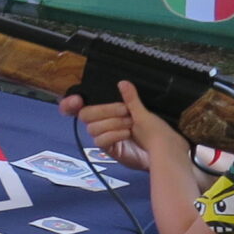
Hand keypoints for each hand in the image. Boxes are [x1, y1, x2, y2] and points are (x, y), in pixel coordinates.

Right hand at [59, 81, 186, 171]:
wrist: (163, 151)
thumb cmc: (155, 130)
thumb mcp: (143, 112)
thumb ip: (131, 98)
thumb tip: (123, 83)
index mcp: (109, 110)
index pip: (82, 105)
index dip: (71, 103)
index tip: (76, 100)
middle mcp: (104, 122)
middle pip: (86, 114)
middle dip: (105, 110)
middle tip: (125, 111)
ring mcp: (105, 136)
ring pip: (93, 128)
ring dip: (113, 123)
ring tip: (130, 124)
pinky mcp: (109, 149)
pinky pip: (100, 141)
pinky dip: (113, 135)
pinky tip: (126, 134)